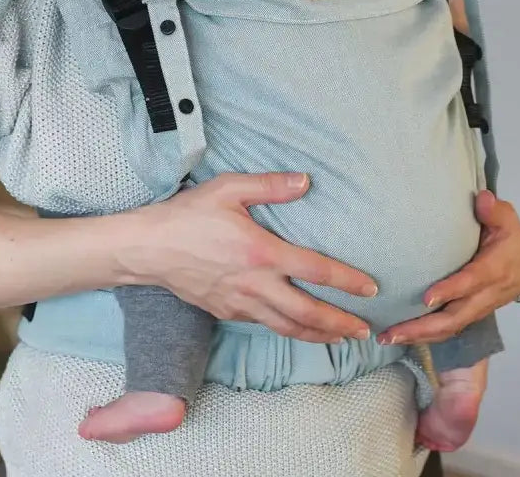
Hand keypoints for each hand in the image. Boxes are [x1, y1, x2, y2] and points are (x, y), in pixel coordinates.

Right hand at [124, 172, 378, 343]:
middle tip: (364, 331)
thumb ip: (270, 185)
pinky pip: (264, 325)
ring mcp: (240, 303)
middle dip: (340, 324)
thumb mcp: (229, 188)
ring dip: (318, 335)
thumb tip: (306, 181)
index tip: (370, 290)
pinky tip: (296, 327)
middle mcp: (255, 284)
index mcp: (262, 252)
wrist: (149, 248)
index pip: (315, 271)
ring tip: (340, 338)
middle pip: (308, 313)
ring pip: (287, 327)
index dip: (347, 281)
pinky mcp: (226, 312)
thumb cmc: (188, 215)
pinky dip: (287, 330)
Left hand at [377, 191, 519, 344]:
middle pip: (456, 317)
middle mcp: (486, 294)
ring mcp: (478, 308)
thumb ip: (495, 211)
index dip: (451, 291)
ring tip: (387, 338)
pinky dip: (425, 336)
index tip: (426, 298)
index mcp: (494, 269)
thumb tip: (483, 199)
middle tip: (392, 331)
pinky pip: (448, 330)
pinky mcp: (470, 314)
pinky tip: (400, 336)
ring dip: (419, 336)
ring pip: (450, 328)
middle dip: (424, 327)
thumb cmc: (509, 237)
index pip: (471, 282)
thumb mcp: (507, 219)